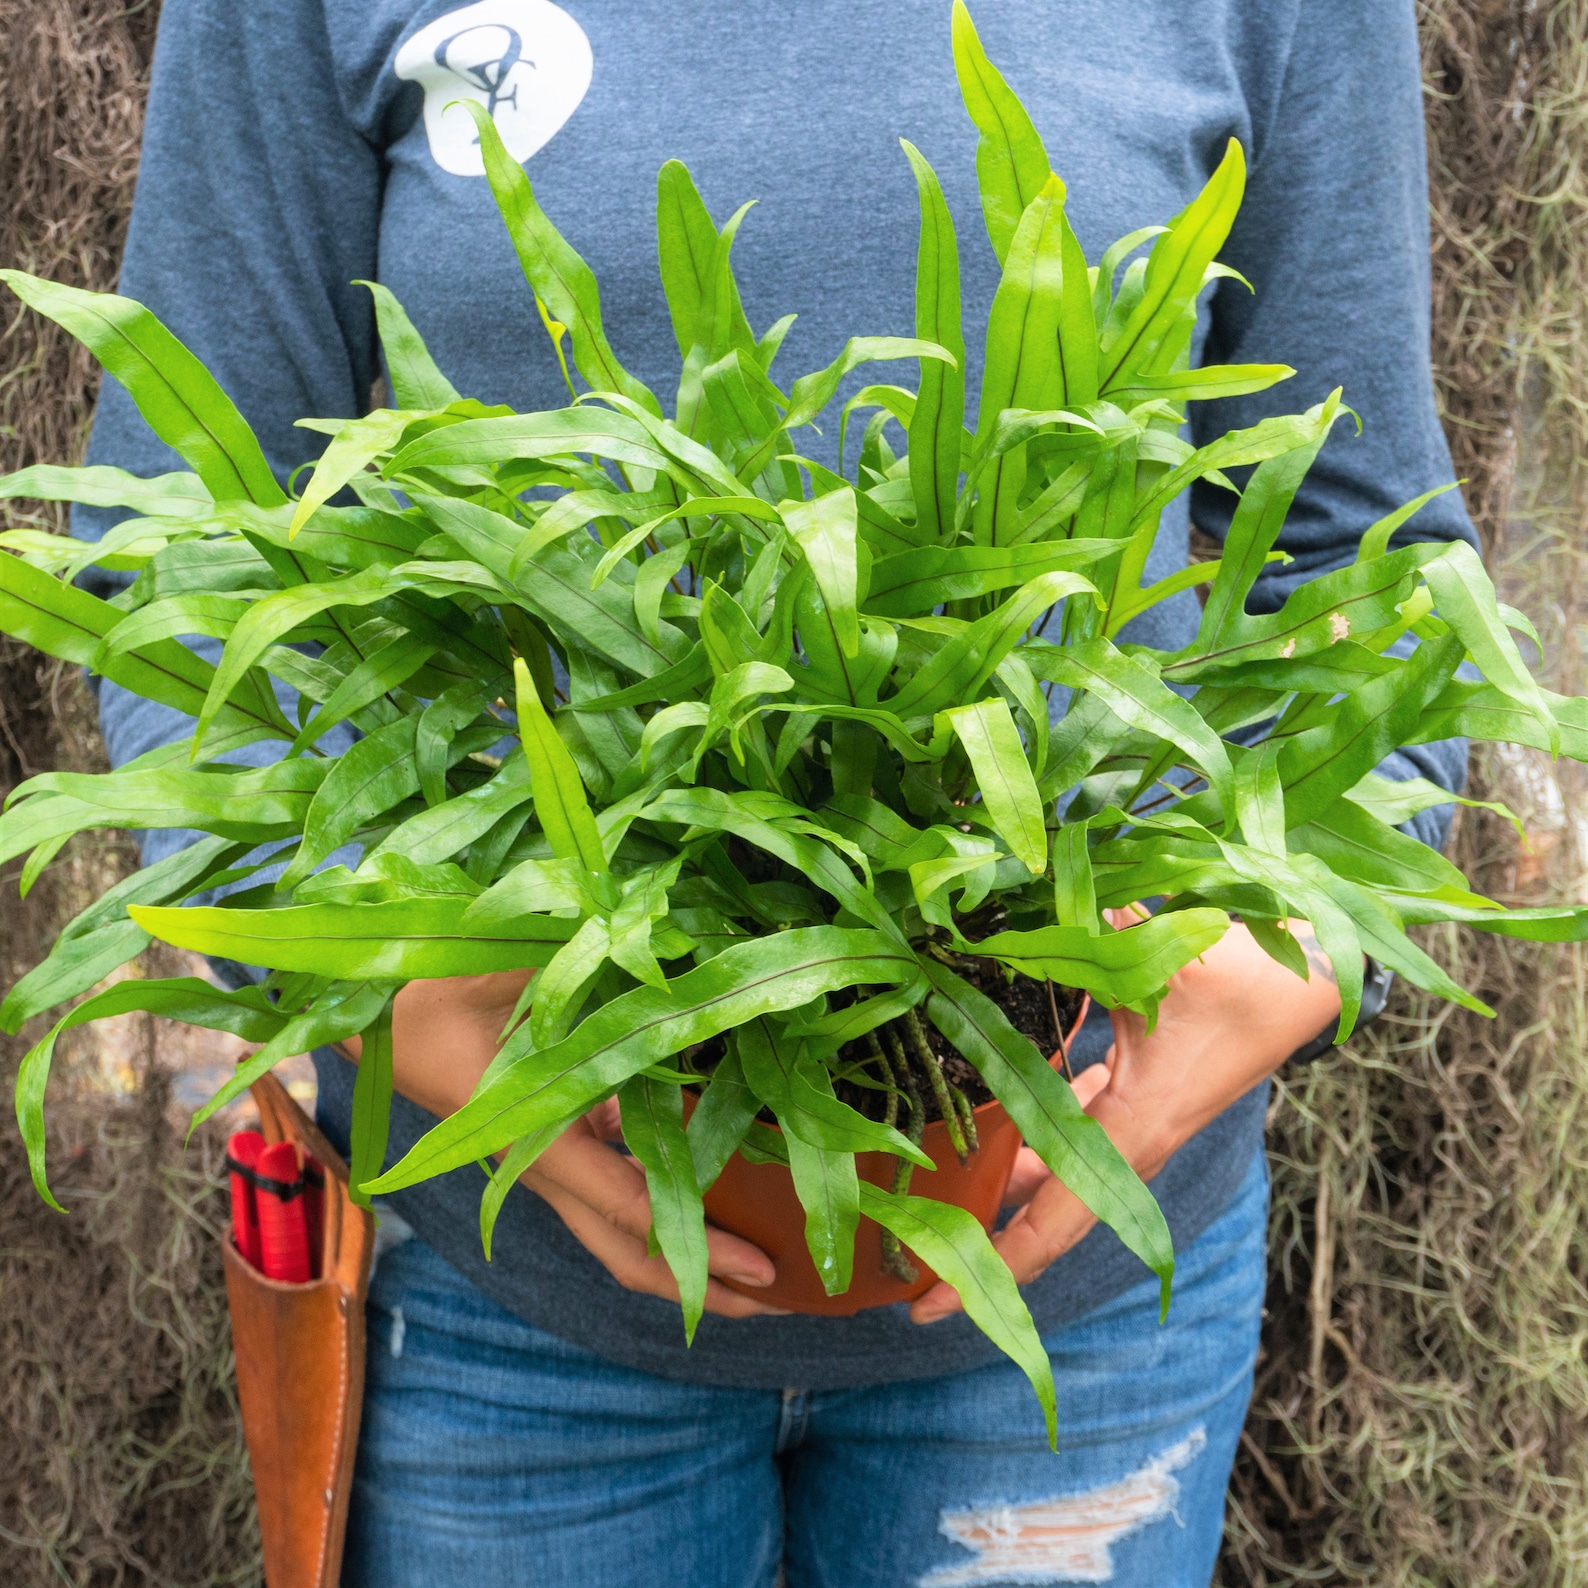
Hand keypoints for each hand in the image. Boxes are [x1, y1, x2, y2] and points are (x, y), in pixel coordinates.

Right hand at [339, 974, 782, 1317]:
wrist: (377, 1005)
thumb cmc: (440, 984)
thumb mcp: (516, 970)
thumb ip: (588, 973)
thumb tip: (678, 969)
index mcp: (536, 1133)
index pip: (629, 1203)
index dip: (695, 1242)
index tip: (758, 1266)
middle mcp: (546, 1160)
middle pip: (628, 1248)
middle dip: (700, 1283)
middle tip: (775, 1300)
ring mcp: (550, 1153)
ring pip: (625, 1221)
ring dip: (688, 1244)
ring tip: (761, 1256)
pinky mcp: (556, 1131)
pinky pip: (621, 1171)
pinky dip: (672, 1183)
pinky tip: (726, 1175)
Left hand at [911, 915, 1342, 1323]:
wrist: (1312, 977)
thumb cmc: (1247, 979)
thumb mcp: (1160, 965)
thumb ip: (1082, 941)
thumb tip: (1011, 909)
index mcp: (1133, 1132)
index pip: (1051, 1222)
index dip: (992, 1267)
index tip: (930, 1306)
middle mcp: (1130, 1143)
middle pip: (1042, 1212)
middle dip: (978, 1237)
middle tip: (905, 1257)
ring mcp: (1134, 1123)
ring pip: (1053, 1167)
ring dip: (1001, 1173)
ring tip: (937, 1179)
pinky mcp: (1139, 1094)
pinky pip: (1073, 1126)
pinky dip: (1033, 1124)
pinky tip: (1004, 1095)